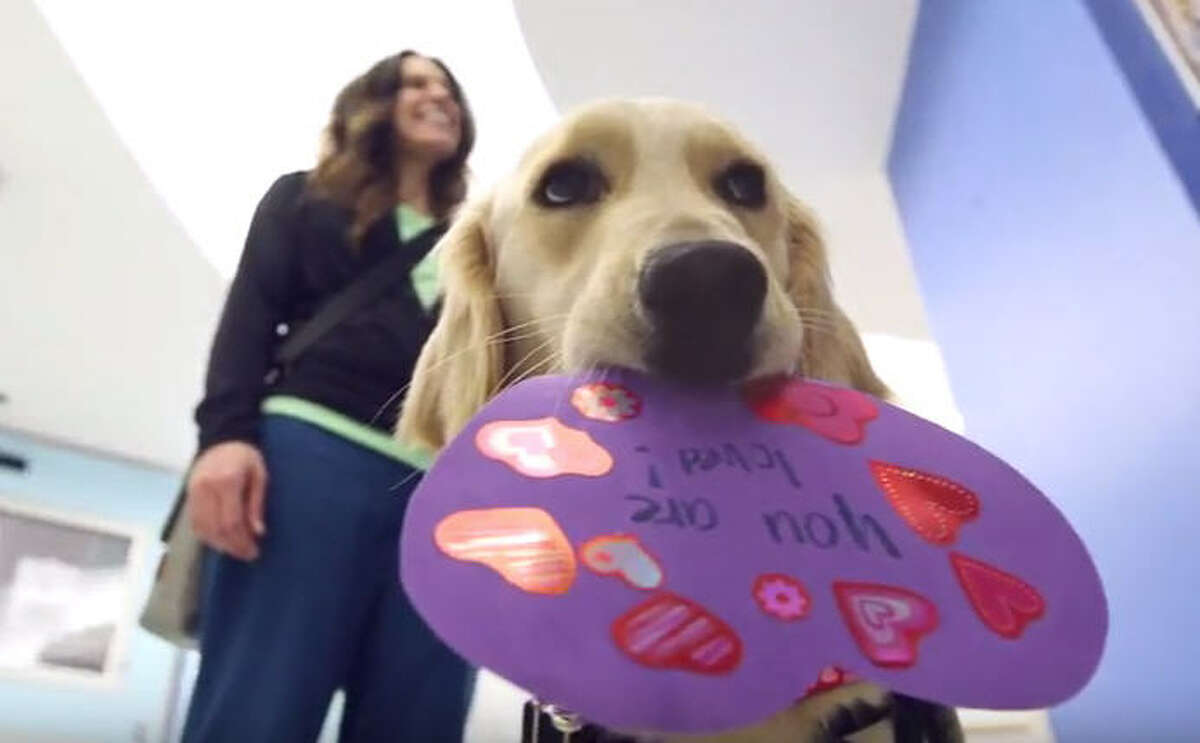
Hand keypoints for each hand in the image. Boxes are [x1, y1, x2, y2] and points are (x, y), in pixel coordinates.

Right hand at [186, 441, 267, 560]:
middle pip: (216, 528)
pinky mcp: (189, 495)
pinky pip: (195, 522)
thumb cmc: (246, 457)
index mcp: (226, 481)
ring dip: (220, 544)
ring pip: (203, 528)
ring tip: (236, 550)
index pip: (231, 521)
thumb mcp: (260, 476)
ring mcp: (194, 492)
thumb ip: (257, 504)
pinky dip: (207, 536)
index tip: (254, 551)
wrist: (222, 439)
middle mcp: (206, 488)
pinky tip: (221, 541)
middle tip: (247, 554)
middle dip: (233, 546)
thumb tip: (258, 532)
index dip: (242, 541)